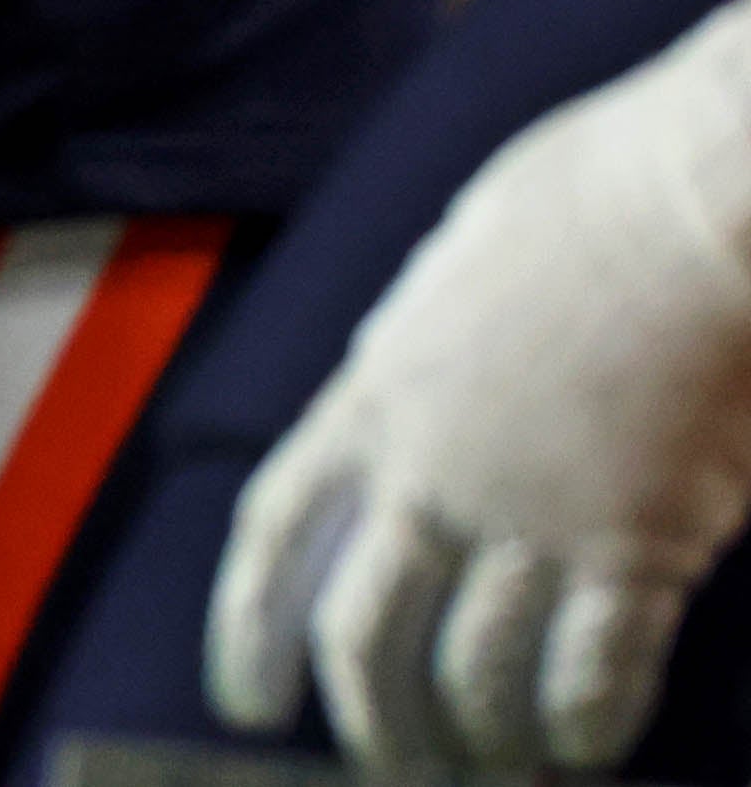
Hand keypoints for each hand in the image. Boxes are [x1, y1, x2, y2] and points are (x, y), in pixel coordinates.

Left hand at [213, 11, 750, 775]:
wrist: (693, 209)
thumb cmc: (585, 209)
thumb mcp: (451, 275)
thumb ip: (423, 359)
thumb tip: (409, 396)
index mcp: (373, 396)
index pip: (278, 534)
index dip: (250, 627)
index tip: (246, 699)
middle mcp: (433, 474)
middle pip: (364, 637)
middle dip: (377, 725)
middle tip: (396, 769)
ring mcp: (533, 518)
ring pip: (475, 676)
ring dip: (483, 741)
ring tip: (500, 768)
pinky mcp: (638, 547)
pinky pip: (591, 673)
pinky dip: (581, 726)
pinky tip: (584, 747)